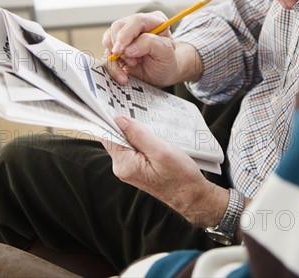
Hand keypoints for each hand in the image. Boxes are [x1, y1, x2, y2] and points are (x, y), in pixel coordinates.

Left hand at [101, 116, 228, 226]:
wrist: (191, 195)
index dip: (109, 119)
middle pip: (115, 138)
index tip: (115, 104)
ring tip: (148, 121)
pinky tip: (151, 133)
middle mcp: (122, 168)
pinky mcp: (137, 168)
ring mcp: (129, 169)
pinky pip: (133, 148)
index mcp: (125, 164)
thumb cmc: (180, 175)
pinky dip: (140, 138)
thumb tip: (119, 119)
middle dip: (124, 123)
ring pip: (125, 142)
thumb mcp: (161, 150)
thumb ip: (138, 134)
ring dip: (134, 130)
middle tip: (135, 108)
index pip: (107, 136)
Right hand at [102, 12, 185, 86]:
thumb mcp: (166, 52)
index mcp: (153, 20)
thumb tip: (128, 47)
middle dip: (120, 46)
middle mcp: (137, 25)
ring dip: (116, 56)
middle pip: (117, 27)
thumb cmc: (167, 61)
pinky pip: (106, 53)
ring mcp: (125, 35)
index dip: (126, 35)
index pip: (136, 21)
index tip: (120, 50)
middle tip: (132, 61)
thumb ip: (149, 44)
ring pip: (108, 39)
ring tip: (133, 64)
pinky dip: (112, 66)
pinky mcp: (117, 47)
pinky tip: (123, 75)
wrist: (164, 73)